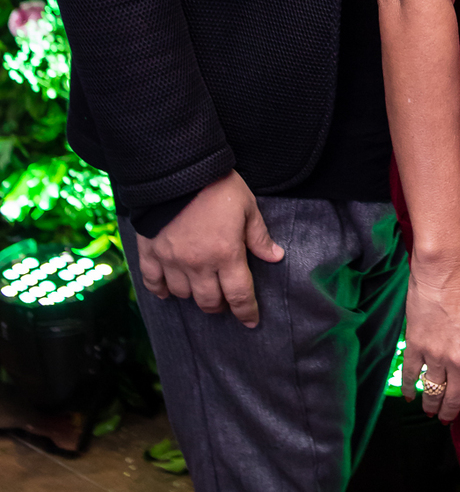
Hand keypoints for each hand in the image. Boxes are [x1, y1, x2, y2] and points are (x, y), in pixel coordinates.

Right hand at [136, 170, 283, 328]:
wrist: (177, 171)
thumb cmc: (217, 187)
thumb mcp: (247, 207)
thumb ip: (259, 236)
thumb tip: (275, 257)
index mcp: (226, 255)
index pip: (239, 294)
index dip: (246, 311)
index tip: (251, 321)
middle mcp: (198, 265)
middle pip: (209, 301)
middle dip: (220, 306)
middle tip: (225, 301)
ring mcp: (171, 261)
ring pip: (182, 295)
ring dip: (193, 296)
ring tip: (200, 288)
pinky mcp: (151, 253)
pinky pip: (152, 282)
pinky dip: (160, 291)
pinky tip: (167, 291)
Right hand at [401, 254, 459, 423]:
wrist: (445, 272)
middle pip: (455, 399)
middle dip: (451, 413)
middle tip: (447, 419)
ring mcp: (436, 355)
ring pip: (433, 392)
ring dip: (431, 405)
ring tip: (430, 411)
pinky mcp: (416, 346)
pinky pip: (412, 375)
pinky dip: (409, 388)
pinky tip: (410, 396)